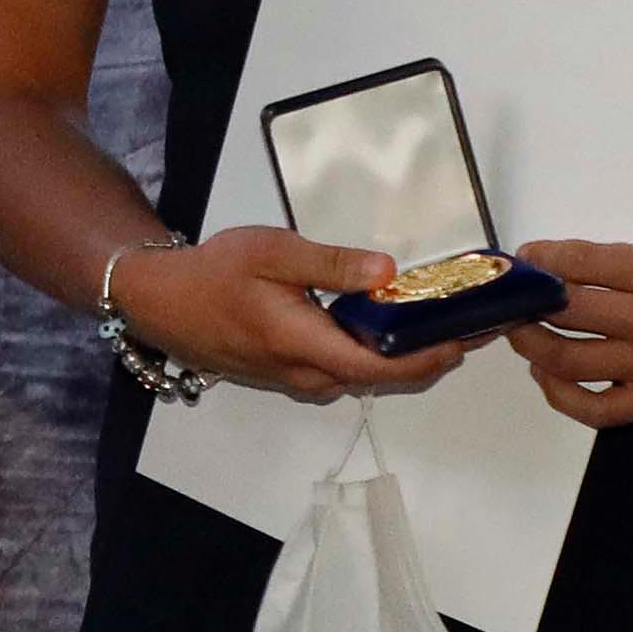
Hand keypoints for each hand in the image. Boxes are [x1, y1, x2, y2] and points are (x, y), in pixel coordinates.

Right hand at [105, 225, 480, 408]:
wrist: (163, 302)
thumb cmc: (214, 273)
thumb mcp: (272, 252)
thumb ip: (331, 263)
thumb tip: (386, 271)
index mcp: (302, 343)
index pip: (379, 366)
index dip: (427, 358)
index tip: (464, 339)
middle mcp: (304, 373)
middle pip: (380, 377)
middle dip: (428, 356)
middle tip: (469, 326)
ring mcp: (296, 379)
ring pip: (362, 375)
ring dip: (402, 356)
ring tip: (437, 322)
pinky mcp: (289, 375)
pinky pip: (343, 370)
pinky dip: (373, 353)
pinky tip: (386, 327)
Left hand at [509, 214, 632, 429]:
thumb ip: (620, 244)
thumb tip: (556, 256)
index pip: (576, 267)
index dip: (541, 261)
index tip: (526, 258)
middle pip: (566, 314)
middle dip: (529, 302)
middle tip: (517, 294)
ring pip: (571, 362)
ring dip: (533, 346)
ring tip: (522, 330)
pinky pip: (599, 409)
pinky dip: (562, 396)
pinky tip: (547, 374)